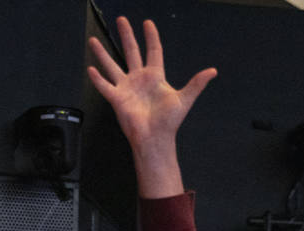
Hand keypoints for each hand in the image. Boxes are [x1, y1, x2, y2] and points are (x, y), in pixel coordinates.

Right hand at [88, 17, 215, 154]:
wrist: (155, 139)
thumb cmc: (169, 122)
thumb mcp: (184, 99)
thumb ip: (196, 83)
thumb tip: (212, 71)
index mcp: (155, 77)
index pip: (154, 51)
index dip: (152, 37)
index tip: (148, 23)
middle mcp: (139, 79)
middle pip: (131, 52)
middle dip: (126, 35)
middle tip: (122, 20)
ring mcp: (126, 88)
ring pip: (112, 66)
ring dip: (103, 54)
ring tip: (93, 41)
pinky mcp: (117, 99)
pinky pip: (105, 86)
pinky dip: (98, 79)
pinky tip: (91, 69)